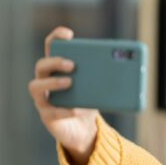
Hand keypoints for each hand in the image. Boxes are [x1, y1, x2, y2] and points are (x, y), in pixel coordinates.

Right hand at [27, 26, 98, 164]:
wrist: (85, 130)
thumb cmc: (89, 103)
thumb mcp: (98, 88)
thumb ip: (106, 76)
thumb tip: (130, 67)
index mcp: (59, 70)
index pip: (52, 48)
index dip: (56, 38)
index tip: (67, 34)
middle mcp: (46, 81)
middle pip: (41, 65)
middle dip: (55, 62)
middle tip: (73, 64)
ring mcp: (43, 99)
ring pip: (36, 86)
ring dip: (53, 83)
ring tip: (70, 83)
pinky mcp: (47, 116)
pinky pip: (50, 111)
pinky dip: (64, 110)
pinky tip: (75, 110)